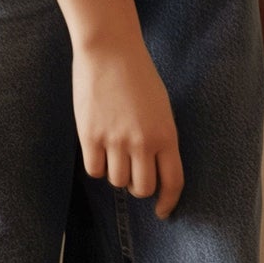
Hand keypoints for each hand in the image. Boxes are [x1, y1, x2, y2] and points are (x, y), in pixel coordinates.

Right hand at [72, 31, 184, 218]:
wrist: (110, 51)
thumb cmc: (139, 77)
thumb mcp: (162, 110)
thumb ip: (160, 140)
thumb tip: (154, 170)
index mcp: (167, 135)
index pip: (173, 182)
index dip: (168, 202)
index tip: (163, 211)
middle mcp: (143, 142)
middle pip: (142, 188)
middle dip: (139, 188)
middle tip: (134, 176)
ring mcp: (115, 140)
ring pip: (117, 181)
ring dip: (117, 174)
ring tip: (115, 153)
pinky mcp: (90, 136)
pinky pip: (94, 170)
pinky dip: (97, 166)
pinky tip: (99, 150)